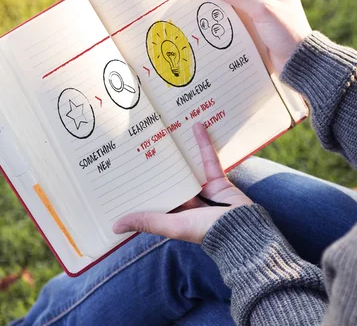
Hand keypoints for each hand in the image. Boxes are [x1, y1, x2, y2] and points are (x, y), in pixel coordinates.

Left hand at [112, 123, 252, 243]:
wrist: (242, 229)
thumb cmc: (205, 231)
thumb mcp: (172, 225)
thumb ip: (147, 221)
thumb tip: (114, 226)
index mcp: (175, 215)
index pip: (155, 197)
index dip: (142, 186)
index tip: (126, 171)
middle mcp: (188, 202)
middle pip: (170, 179)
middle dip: (158, 164)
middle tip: (142, 141)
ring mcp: (203, 190)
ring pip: (188, 167)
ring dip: (180, 151)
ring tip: (167, 131)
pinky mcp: (218, 180)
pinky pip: (208, 159)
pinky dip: (204, 143)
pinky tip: (196, 126)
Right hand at [207, 0, 311, 73]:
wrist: (297, 61)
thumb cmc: (286, 31)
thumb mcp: (260, 9)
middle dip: (225, 0)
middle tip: (206, 5)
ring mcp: (265, 15)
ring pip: (239, 10)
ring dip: (227, 15)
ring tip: (210, 19)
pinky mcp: (260, 30)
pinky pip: (242, 23)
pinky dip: (232, 26)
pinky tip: (221, 30)